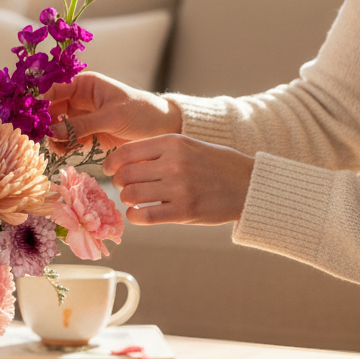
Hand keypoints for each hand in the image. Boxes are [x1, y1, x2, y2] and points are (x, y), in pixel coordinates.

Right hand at [46, 72, 181, 153]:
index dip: (39, 102)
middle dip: (43, 123)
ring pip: (57, 127)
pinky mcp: (87, 134)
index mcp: (83, 84)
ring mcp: (81, 117)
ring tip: (52, 147)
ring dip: (52, 137)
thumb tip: (53, 132)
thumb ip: (82, 125)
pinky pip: (67, 140)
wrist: (161, 128)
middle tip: (36, 137)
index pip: (53, 89)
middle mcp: (78, 99)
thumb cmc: (140, 112)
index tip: (30, 117)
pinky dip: (62, 146)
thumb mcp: (111, 116)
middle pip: (51, 110)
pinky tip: (62, 152)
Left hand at [104, 134, 253, 225]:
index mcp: (173, 142)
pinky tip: (138, 213)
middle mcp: (174, 163)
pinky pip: (144, 215)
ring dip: (127, 199)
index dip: (111, 163)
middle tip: (125, 187)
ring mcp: (179, 188)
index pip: (126, 152)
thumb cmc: (217, 164)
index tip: (110, 170)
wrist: (249, 185)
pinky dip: (134, 216)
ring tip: (135, 199)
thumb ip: (158, 150)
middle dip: (120, 183)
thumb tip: (123, 160)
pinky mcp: (184, 211)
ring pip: (130, 195)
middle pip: (125, 175)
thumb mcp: (188, 145)